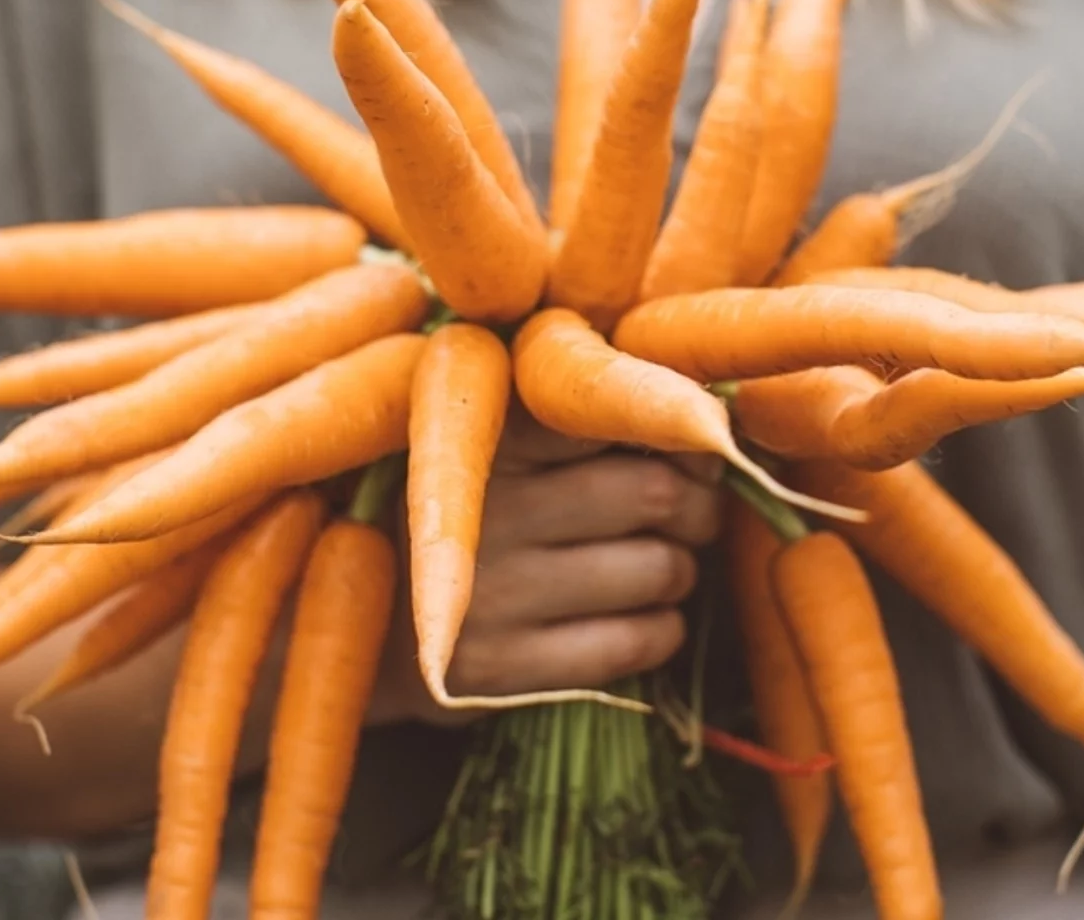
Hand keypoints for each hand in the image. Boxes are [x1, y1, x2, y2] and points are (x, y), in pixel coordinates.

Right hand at [371, 407, 722, 726]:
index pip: (620, 414)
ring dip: (680, 570)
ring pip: (658, 568)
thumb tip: (714, 419)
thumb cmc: (468, 516)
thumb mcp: (494, 443)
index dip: (677, 437)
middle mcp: (485, 507)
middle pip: (656, 492)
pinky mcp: (501, 670)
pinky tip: (638, 618)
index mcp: (487, 434)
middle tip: (689, 516)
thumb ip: (579, 415)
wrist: (369, 627)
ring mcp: (491, 593)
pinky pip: (634, 642)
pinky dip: (661, 629)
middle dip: (697, 508)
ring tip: (657, 567)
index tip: (687, 454)